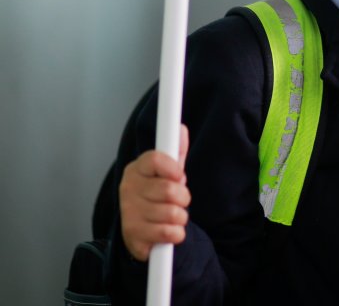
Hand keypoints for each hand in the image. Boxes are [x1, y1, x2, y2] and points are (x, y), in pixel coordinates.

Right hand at [119, 125, 190, 260]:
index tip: (179, 175)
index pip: (154, 159)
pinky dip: (176, 234)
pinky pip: (168, 233)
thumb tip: (180, 129)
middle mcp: (128, 189)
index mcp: (136, 169)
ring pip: (172, 213)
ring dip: (181, 217)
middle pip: (170, 189)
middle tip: (179, 201)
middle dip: (184, 198)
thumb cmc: (156, 197)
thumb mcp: (167, 172)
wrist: (142, 230)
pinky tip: (168, 231)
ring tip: (173, 216)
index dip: (173, 167)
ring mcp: (128, 213)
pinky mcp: (132, 236)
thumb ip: (175, 152)